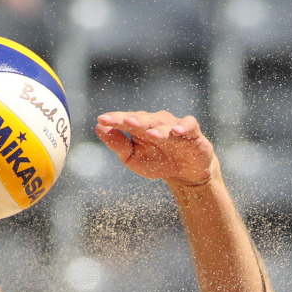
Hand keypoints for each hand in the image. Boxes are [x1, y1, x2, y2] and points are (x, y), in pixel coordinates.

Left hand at [95, 111, 218, 187]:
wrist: (185, 173)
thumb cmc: (157, 162)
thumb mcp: (133, 158)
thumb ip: (118, 144)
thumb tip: (99, 127)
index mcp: (139, 126)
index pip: (125, 120)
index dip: (114, 119)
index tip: (101, 120)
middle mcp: (156, 121)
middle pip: (145, 119)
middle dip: (136, 120)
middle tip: (126, 121)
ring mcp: (174, 125)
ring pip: (165, 123)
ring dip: (158, 129)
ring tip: (150, 134)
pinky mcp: (192, 132)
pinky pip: (189, 125)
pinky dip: (183, 127)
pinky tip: (176, 132)